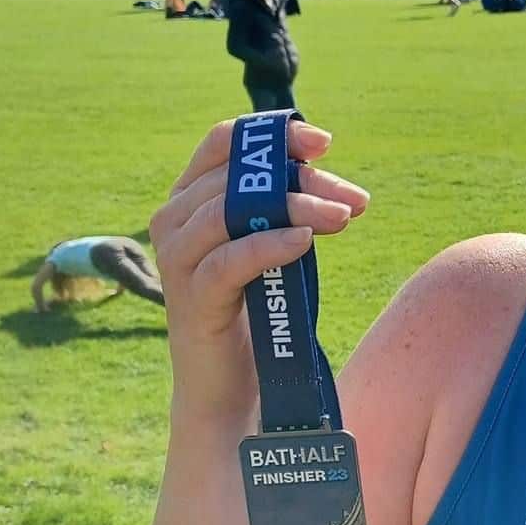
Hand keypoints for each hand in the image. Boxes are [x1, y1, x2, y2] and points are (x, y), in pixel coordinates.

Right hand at [149, 119, 369, 419]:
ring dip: (293, 207)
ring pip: (230, 211)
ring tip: (342, 217)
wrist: (239, 389)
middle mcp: (173, 221)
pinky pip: (227, 261)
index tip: (323, 143)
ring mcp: (177, 260)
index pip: (222, 143)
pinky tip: (305, 242)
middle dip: (301, 181)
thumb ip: (290, 210)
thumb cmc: (261, 309)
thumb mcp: (277, 246)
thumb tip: (338, 187)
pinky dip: (268, 246)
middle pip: (236, 177)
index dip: (272, 135)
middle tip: (352, 198)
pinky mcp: (190, 300)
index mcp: (190, 198)